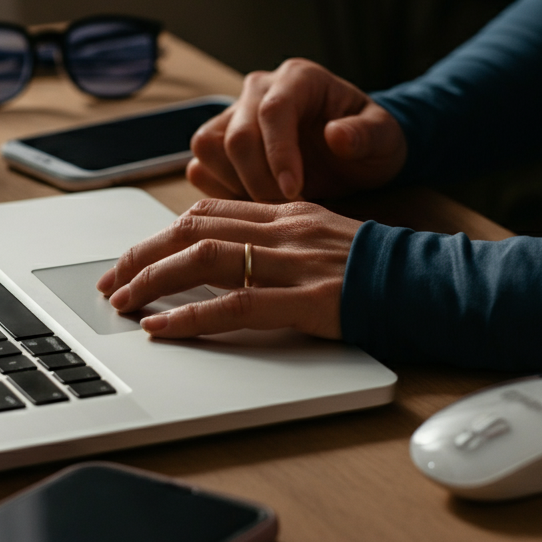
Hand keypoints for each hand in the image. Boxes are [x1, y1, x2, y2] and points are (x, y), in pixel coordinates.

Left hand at [96, 198, 361, 339]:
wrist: (430, 282)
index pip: (208, 213)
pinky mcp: (307, 300)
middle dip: (142, 255)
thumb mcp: (326, 238)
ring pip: (203, 259)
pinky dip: (191, 317)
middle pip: (193, 230)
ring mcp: (294, 262)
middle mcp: (285, 229)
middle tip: (111, 283)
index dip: (161, 235)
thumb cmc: (383, 267)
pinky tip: (163, 329)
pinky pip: (234, 305)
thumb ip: (283, 239)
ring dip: (152, 281)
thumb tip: (236, 255)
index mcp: (288, 212)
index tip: (135, 258)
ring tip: (123, 304)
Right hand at [187, 57, 406, 202]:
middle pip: (235, 135)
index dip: (279, 154)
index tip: (294, 190)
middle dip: (259, 181)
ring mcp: (234, 115)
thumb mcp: (384, 140)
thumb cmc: (368, 143)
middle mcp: (259, 90)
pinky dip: (221, 193)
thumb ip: (366, 135)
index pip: (273, 110)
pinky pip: (200, 168)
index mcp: (299, 79)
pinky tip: (255, 203)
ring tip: (273, 205)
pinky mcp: (219, 143)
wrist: (355, 154)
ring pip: (208, 149)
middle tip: (288, 208)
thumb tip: (337, 135)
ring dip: (236, 186)